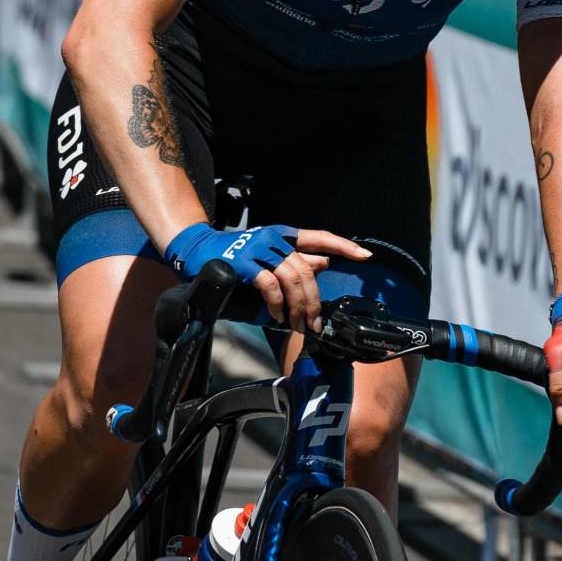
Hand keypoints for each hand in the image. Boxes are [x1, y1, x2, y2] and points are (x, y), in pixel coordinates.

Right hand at [163, 223, 373, 334]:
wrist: (196, 249)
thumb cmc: (234, 255)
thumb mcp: (268, 256)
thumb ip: (295, 260)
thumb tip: (325, 263)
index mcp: (282, 235)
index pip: (319, 237)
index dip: (343, 246)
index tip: (365, 256)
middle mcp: (273, 238)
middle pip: (307, 269)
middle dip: (314, 300)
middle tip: (314, 323)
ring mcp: (257, 248)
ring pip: (292, 278)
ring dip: (298, 307)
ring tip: (296, 326)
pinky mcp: (243, 262)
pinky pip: (269, 285)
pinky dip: (276, 304)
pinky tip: (275, 316)